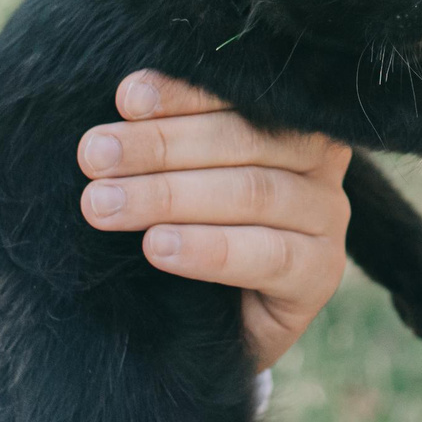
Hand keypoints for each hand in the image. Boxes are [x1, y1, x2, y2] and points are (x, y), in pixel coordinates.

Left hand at [80, 71, 352, 370]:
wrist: (213, 327)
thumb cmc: (189, 230)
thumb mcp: (176, 177)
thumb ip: (165, 142)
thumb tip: (125, 100)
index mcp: (289, 119)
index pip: (239, 96)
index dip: (183, 94)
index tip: (126, 98)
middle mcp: (318, 162)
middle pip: (245, 140)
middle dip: (161, 146)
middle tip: (95, 157)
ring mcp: (327, 217)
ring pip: (253, 193)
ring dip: (170, 196)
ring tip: (106, 205)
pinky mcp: (321, 274)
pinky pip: (269, 255)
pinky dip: (209, 249)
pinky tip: (158, 247)